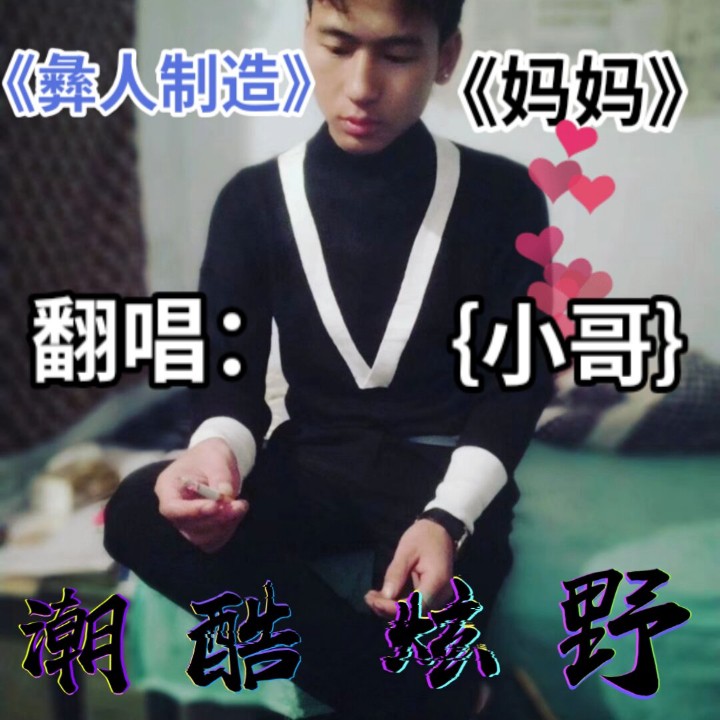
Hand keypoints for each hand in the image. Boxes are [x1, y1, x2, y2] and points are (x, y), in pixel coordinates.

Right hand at [155, 438, 248, 552]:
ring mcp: (186, 521)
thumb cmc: (211, 455)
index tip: (216, 505)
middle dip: (216, 518)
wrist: (216, 460)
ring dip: (224, 525)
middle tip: (238, 505)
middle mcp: (174, 508)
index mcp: (168, 486)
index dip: (192, 511)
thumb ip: (220, 475)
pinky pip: (212, 540)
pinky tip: (237, 512)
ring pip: (201, 537)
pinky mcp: (201, 528)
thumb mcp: (217, 456)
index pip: (171, 508)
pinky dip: (227, 529)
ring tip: (240, 506)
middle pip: (187, 526)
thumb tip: (225, 496)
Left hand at [364, 519, 454, 618]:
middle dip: (389, 610)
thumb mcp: (406, 550)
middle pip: (414, 614)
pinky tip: (382, 598)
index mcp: (437, 582)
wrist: (440, 530)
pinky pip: (415, 606)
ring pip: (414, 613)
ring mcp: (439, 597)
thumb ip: (396, 573)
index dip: (393, 609)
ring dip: (392, 609)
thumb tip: (385, 596)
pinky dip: (398, 605)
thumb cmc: (423, 537)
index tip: (373, 600)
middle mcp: (441, 594)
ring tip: (372, 598)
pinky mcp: (433, 596)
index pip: (415, 606)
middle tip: (368, 598)